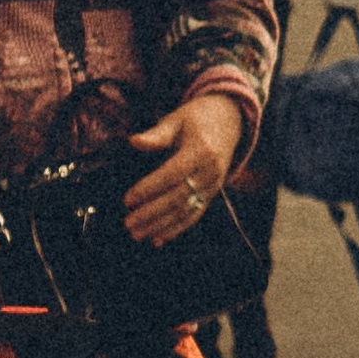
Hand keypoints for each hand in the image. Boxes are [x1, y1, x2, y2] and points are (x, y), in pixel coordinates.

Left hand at [123, 91, 244, 245]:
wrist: (230, 121)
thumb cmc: (197, 118)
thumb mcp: (177, 119)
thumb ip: (157, 134)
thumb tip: (134, 141)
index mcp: (201, 150)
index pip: (173, 174)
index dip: (150, 188)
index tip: (128, 199)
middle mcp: (211, 171)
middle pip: (179, 197)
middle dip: (152, 213)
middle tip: (128, 223)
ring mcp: (213, 184)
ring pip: (186, 210)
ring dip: (161, 226)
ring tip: (138, 234)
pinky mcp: (212, 193)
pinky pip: (195, 214)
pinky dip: (176, 229)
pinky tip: (158, 239)